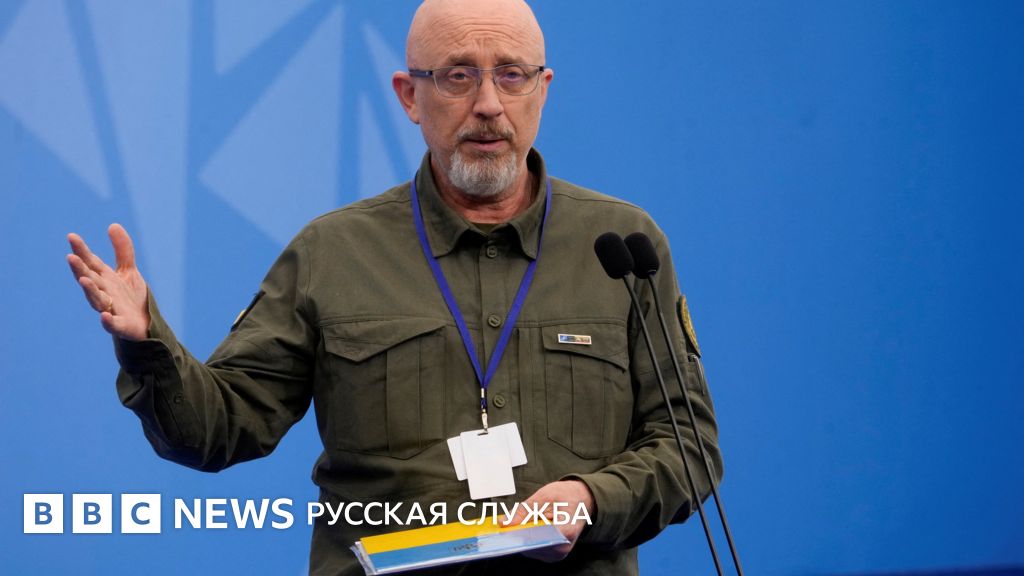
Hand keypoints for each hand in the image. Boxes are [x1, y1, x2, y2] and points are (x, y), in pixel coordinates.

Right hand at [67, 223, 149, 340]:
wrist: (145, 324)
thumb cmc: (131, 297)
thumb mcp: (128, 270)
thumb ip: (122, 250)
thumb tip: (113, 225)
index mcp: (104, 279)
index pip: (90, 263)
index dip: (81, 251)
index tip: (72, 236)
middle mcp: (103, 293)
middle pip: (90, 280)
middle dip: (80, 270)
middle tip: (71, 257)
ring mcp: (110, 309)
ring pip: (96, 300)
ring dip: (89, 290)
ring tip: (83, 280)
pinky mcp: (120, 325)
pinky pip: (112, 324)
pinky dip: (108, 321)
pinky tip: (105, 316)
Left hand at [509, 480, 594, 562]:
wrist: (582, 499)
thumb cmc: (567, 496)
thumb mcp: (544, 496)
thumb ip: (523, 510)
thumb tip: (503, 523)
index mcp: (566, 531)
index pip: (538, 540)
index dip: (520, 535)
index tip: (505, 530)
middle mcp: (562, 547)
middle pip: (532, 547)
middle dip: (517, 536)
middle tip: (503, 525)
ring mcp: (557, 553)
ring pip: (531, 550)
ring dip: (520, 538)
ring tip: (512, 525)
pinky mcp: (552, 553)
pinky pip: (534, 549)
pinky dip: (525, 540)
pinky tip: (520, 529)